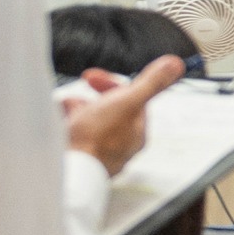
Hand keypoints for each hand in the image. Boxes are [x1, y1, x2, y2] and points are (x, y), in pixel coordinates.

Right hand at [62, 56, 188, 172]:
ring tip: (66, 107)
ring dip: (77, 109)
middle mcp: (121, 144)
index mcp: (136, 131)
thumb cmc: (98, 138)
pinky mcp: (80, 158)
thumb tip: (175, 65)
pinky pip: (74, 134)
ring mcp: (99, 151)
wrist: (69, 169)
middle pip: (110, 109)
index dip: (112, 84)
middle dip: (93, 96)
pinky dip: (65, 123)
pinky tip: (58, 120)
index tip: (92, 77)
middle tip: (80, 89)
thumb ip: (151, 83)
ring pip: (90, 121)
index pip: (131, 99)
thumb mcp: (128, 102)